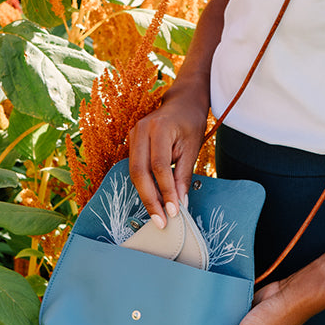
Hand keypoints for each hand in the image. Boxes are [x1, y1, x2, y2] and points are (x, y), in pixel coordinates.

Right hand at [128, 90, 207, 227]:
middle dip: (149, 199)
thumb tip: (180, 203)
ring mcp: (133, 135)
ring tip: (158, 215)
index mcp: (159, 128)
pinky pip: (134, 168)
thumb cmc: (190, 123)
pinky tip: (154, 199)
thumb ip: (184, 175)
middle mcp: (141, 130)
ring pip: (134, 172)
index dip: (165, 191)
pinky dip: (144, 186)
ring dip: (146, 195)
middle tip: (161, 221)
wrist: (182, 102)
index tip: (174, 212)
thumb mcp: (192, 147)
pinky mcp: (132, 141)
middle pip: (139, 172)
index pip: (160, 166)